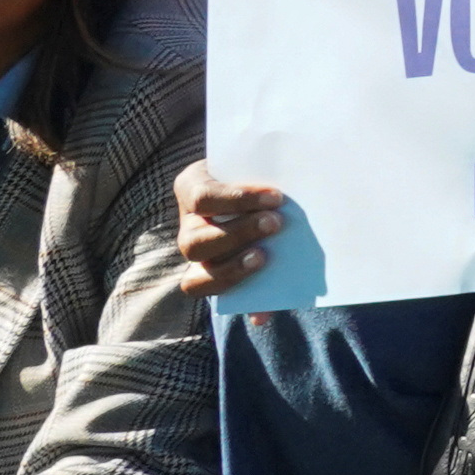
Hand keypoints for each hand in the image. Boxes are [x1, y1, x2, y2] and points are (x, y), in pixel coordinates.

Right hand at [172, 162, 286, 297]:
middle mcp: (187, 224)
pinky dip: (245, 306)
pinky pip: (220, 301)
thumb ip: (268, 170)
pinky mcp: (213, 277)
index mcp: (193, 187)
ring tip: (264, 258)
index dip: (237, 200)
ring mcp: (198, 255)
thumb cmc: (259, 166)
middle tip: (276, 224)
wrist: (259, 179)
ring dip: (232, 271)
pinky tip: (265, 314)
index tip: (276, 197)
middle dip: (237, 235)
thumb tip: (287, 191)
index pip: (202, 196)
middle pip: (194, 242)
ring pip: (196, 278)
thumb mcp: (259, 161)